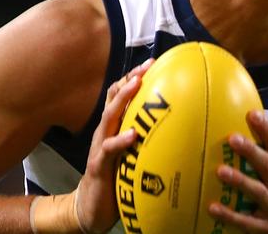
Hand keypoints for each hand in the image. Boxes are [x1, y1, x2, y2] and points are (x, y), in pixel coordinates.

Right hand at [75, 59, 153, 232]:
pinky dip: (120, 140)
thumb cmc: (116, 176)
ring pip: (109, 116)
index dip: (133, 76)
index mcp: (114, 126)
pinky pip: (108, 149)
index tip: (152, 62)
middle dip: (130, 79)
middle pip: (115, 97)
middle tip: (146, 67)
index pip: (121, 94)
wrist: (91, 206)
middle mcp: (105, 130)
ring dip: (123, 99)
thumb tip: (176, 126)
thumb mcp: (132, 153)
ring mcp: (100, 145)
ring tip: (137, 85)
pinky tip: (132, 135)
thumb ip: (146, 137)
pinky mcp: (98, 165)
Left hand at [209, 110, 267, 233]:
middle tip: (232, 138)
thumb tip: (239, 134)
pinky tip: (213, 207)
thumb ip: (266, 161)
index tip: (252, 114)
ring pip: (258, 192)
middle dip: (251, 151)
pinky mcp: (265, 228)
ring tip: (220, 171)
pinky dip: (229, 214)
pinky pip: (245, 222)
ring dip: (239, 180)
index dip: (266, 130)